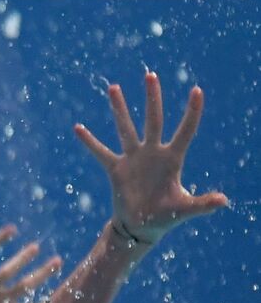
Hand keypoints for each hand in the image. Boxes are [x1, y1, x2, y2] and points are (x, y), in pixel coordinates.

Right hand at [74, 72, 227, 244]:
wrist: (141, 226)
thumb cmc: (165, 216)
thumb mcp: (184, 209)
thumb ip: (202, 204)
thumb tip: (224, 201)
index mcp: (172, 159)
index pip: (185, 131)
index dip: (192, 113)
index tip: (196, 90)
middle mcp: (153, 153)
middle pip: (153, 120)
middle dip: (152, 99)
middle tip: (151, 75)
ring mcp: (134, 159)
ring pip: (126, 128)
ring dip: (120, 108)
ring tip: (114, 88)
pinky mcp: (116, 169)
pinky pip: (100, 152)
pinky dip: (89, 141)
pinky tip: (78, 128)